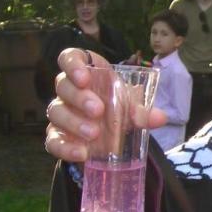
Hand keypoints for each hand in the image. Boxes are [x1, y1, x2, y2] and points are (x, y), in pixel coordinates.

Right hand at [44, 48, 166, 161]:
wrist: (111, 135)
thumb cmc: (118, 108)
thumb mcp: (131, 107)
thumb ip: (142, 110)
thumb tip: (159, 118)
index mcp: (86, 72)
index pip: (69, 58)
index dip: (73, 65)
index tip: (84, 78)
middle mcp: (68, 89)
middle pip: (63, 85)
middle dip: (79, 97)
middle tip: (98, 110)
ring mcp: (60, 112)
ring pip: (56, 111)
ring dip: (74, 122)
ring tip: (94, 133)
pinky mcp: (57, 135)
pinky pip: (52, 140)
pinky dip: (65, 148)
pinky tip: (81, 153)